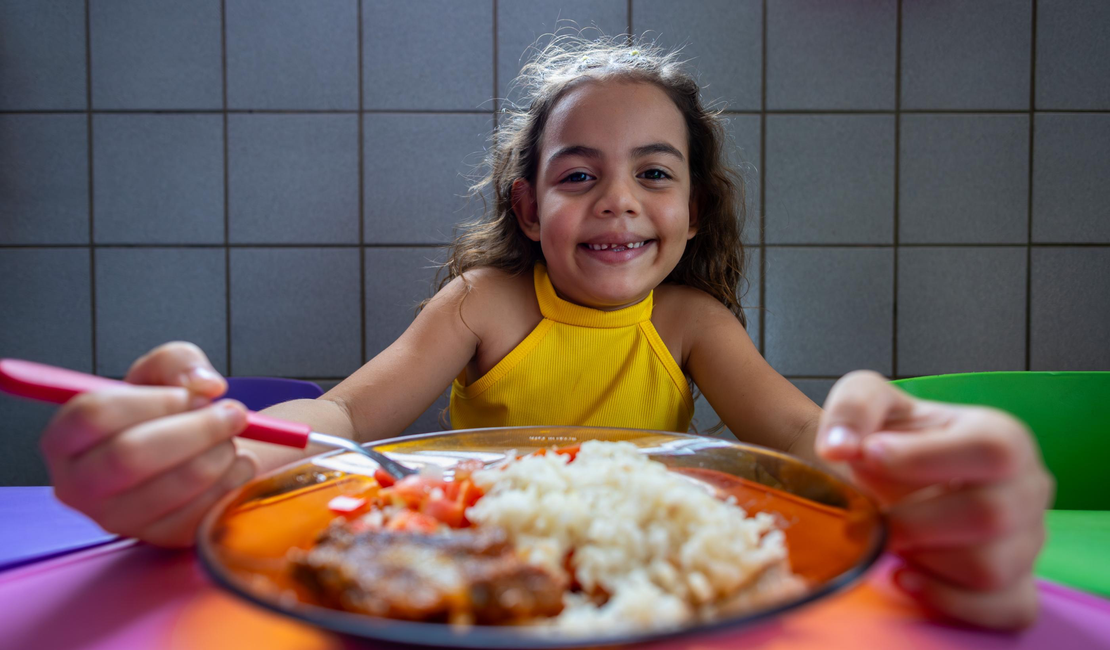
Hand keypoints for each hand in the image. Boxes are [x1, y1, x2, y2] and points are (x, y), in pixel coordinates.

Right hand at [40, 342, 255, 547]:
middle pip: (130, 456)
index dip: (152, 401)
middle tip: (234, 413)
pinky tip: (238, 464)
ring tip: (232, 439)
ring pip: (172, 486)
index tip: (190, 396)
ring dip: (219, 454)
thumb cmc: (167, 411)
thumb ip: (177, 362)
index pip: (93, 415)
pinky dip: (232, 482)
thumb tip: (205, 386)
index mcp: (64, 439)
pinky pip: (200, 513)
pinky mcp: (157, 539)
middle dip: (197, 429)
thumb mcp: (163, 372)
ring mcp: (116, 519)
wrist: (193, 454)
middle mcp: (78, 486)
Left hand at [816, 370, 1052, 629]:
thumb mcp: (866, 399)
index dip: (925, 457)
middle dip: (912, 521)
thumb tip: (838, 448)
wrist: (886, 476)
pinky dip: (949, 600)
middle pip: (990, 515)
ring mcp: (1027, 541)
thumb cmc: (886, 436)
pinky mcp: (1017, 585)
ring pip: (990, 568)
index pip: (991, 449)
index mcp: (1001, 436)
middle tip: (872, 516)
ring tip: (890, 540)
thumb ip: (853, 409)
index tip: (869, 456)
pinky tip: (905, 577)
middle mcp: (1028, 488)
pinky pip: (1005, 608)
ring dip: (923, 560)